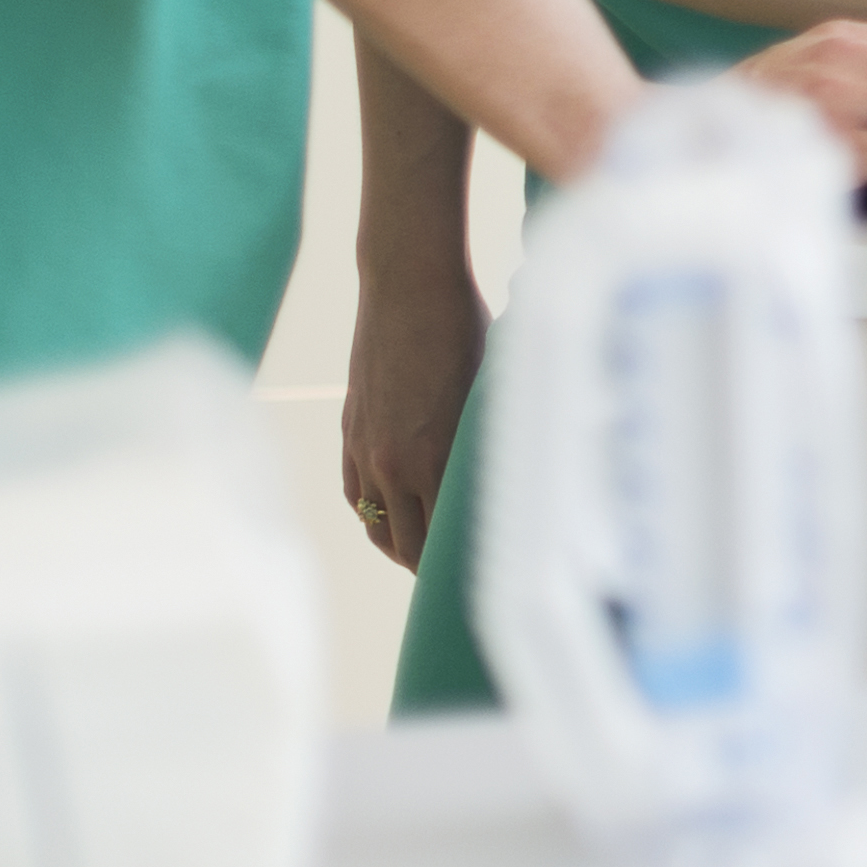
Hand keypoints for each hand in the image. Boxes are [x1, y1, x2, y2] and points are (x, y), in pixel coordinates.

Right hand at [341, 252, 486, 573]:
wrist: (408, 285)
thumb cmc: (469, 328)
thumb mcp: (491, 390)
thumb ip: (486, 443)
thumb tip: (517, 478)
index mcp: (435, 457)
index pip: (442, 541)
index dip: (459, 567)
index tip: (485, 577)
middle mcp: (394, 463)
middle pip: (408, 546)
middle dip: (431, 569)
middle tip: (457, 581)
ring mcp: (365, 449)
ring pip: (376, 527)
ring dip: (399, 548)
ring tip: (424, 560)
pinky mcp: (350, 432)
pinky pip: (353, 495)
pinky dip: (372, 516)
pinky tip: (393, 522)